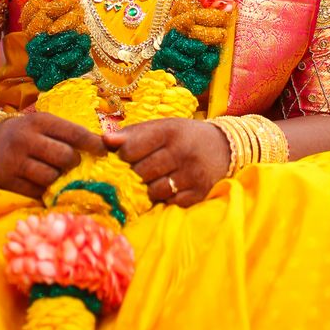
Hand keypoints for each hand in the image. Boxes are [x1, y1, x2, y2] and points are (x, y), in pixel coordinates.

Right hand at [0, 110, 105, 198]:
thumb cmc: (27, 133)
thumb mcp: (45, 124)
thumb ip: (69, 133)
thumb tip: (104, 146)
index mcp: (40, 121)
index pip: (74, 133)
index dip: (93, 144)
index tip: (104, 152)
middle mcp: (26, 139)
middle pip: (65, 157)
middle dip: (74, 163)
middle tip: (73, 163)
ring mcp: (15, 161)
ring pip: (51, 177)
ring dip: (59, 178)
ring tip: (56, 172)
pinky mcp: (8, 181)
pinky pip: (36, 192)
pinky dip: (44, 190)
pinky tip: (43, 183)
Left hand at [102, 118, 230, 207]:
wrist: (224, 147)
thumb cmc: (185, 136)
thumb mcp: (163, 127)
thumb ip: (134, 133)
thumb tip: (105, 140)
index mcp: (170, 131)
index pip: (132, 148)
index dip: (123, 155)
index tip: (126, 156)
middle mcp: (182, 152)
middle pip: (141, 172)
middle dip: (135, 174)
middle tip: (140, 170)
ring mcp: (192, 174)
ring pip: (154, 191)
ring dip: (149, 188)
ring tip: (156, 178)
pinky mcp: (199, 193)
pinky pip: (170, 202)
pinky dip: (165, 198)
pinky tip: (170, 187)